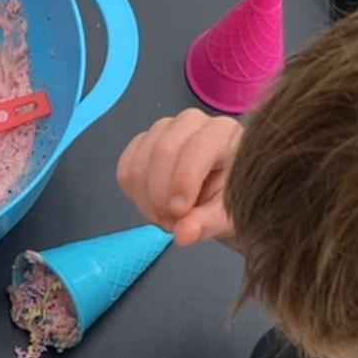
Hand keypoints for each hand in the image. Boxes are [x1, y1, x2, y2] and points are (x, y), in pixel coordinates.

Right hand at [116, 109, 241, 246]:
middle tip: (171, 224)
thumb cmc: (232, 197)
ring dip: (145, 200)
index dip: (183, 182)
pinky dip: (133, 194)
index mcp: (222, 132)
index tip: (179, 213)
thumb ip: (208, 222)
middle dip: (160, 196)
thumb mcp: (228, 214)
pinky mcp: (142, 142)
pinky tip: (151, 205)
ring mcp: (163, 129)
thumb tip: (183, 235)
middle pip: (161, 151)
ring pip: (139, 163)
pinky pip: (125, 168)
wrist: (220, 191)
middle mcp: (191, 121)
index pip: (196, 148)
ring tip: (164, 219)